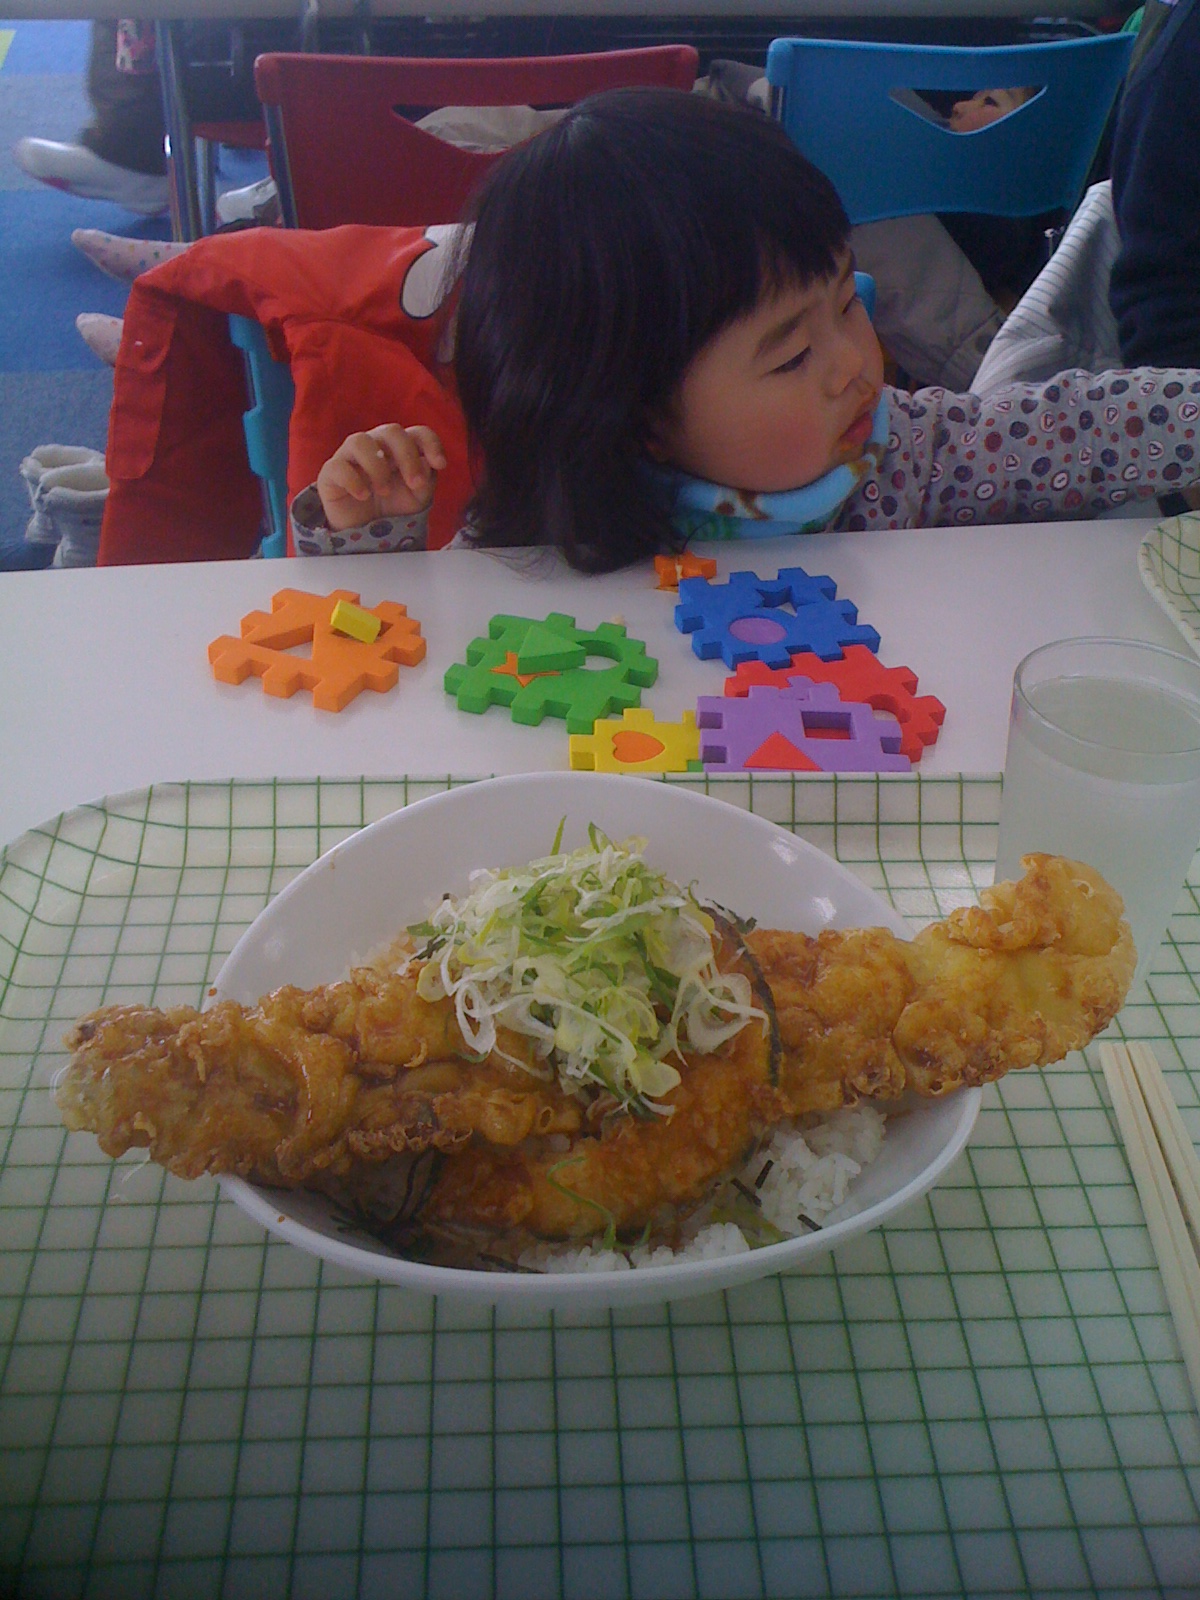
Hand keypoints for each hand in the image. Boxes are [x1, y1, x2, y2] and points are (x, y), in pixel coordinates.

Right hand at [316, 424, 446, 531]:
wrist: (366, 531)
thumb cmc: (393, 506)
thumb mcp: (417, 496)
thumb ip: (425, 478)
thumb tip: (426, 464)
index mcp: (399, 448)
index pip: (417, 433)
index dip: (430, 443)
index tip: (440, 464)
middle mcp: (375, 445)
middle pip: (391, 431)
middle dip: (407, 456)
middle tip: (415, 484)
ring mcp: (350, 456)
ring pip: (360, 440)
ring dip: (377, 466)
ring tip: (384, 491)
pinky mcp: (330, 473)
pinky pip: (337, 466)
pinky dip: (352, 480)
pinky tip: (363, 496)